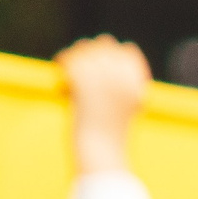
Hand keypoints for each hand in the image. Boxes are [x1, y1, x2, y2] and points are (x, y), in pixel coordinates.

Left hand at [55, 36, 149, 178]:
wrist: (101, 153)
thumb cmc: (112, 136)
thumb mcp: (126, 109)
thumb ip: (122, 87)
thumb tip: (111, 59)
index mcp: (137, 84)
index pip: (128, 51)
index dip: (113, 54)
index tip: (100, 64)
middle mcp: (123, 79)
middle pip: (106, 46)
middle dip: (92, 51)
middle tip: (80, 64)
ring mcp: (104, 81)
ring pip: (85, 50)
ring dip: (75, 55)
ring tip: (68, 64)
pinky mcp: (84, 85)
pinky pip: (70, 60)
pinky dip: (63, 61)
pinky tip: (60, 68)